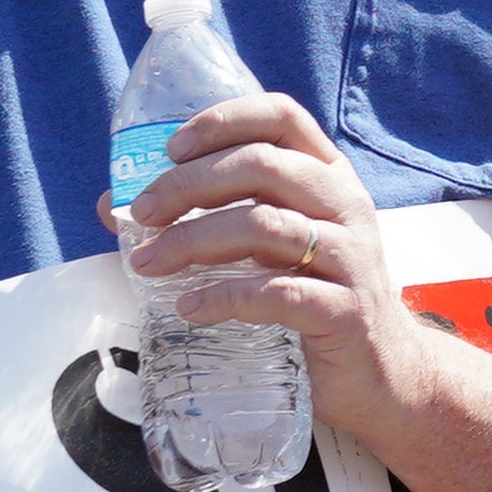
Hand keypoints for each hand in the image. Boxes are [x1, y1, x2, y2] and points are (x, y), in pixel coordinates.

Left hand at [117, 96, 447, 445]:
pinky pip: (277, 293)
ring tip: (148, 262)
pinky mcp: (344, 312)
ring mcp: (351, 258)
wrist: (381, 373)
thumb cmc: (315, 298)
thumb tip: (111, 206)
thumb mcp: (270, 247)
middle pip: (263, 165)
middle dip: (189, 184)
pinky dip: (224, 297)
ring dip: (194, 240)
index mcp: (328, 176)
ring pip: (265, 225)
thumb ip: (208, 220)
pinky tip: (189, 308)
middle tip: (142, 214)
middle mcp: (345, 205)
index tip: (172, 148)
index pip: (282, 117)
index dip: (224, 120)